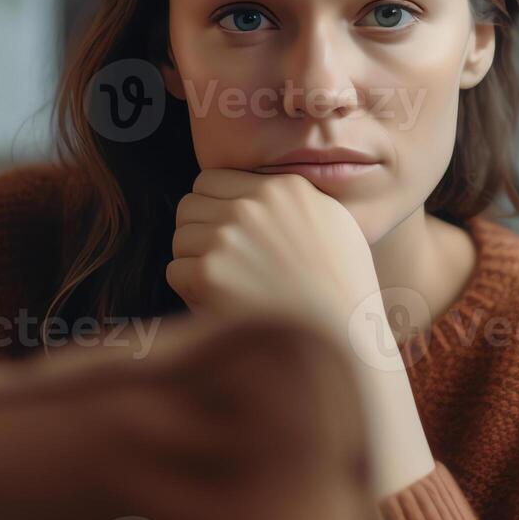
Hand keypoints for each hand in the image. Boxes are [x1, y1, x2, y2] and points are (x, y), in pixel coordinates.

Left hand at [165, 167, 434, 495]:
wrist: (343, 340)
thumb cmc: (342, 289)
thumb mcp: (332, 223)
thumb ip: (291, 201)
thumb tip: (252, 194)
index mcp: (283, 189)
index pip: (212, 179)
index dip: (215, 208)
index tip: (228, 234)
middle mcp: (252, 205)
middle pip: (189, 205)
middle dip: (198, 231)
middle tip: (223, 264)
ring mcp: (228, 237)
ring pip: (179, 237)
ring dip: (194, 261)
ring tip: (228, 286)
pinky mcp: (208, 273)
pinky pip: (175, 270)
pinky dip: (190, 290)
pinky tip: (222, 303)